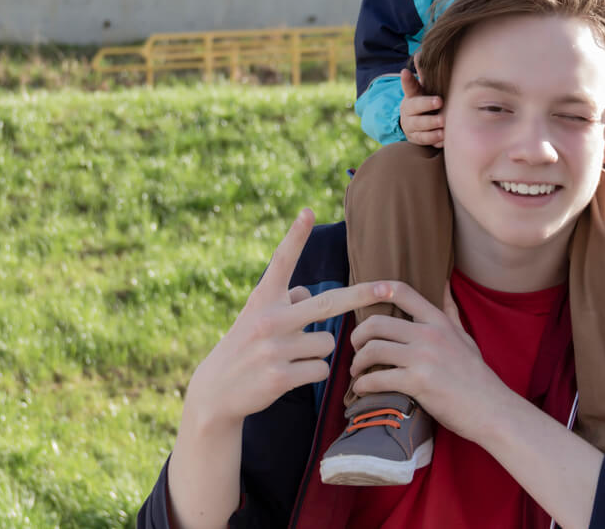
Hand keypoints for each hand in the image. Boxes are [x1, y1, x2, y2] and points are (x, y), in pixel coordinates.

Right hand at [180, 209, 394, 431]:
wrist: (215, 392)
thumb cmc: (245, 347)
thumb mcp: (257, 316)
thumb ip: (285, 301)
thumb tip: (311, 294)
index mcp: (263, 299)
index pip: (281, 262)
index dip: (295, 236)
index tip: (308, 211)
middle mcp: (269, 318)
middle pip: (329, 304)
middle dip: (363, 295)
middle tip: (389, 288)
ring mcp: (274, 347)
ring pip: (327, 342)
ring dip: (318, 351)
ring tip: (291, 358)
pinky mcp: (280, 376)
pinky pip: (321, 369)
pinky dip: (313, 373)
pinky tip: (290, 376)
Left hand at [350, 281, 510, 442]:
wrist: (491, 409)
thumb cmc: (476, 375)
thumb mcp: (465, 336)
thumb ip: (450, 312)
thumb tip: (444, 285)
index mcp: (439, 321)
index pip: (402, 292)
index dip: (377, 289)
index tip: (363, 297)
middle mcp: (430, 334)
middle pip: (376, 323)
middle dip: (358, 336)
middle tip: (356, 349)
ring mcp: (423, 358)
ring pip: (373, 349)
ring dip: (357, 362)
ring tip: (358, 371)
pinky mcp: (418, 382)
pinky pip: (378, 378)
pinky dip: (363, 385)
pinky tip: (363, 389)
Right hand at [398, 67, 443, 147]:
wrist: (414, 123)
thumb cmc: (423, 101)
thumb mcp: (422, 88)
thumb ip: (422, 74)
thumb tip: (420, 54)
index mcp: (411, 98)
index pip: (408, 88)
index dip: (407, 80)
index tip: (406, 72)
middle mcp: (408, 113)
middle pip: (416, 112)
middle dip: (428, 110)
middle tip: (441, 107)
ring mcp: (412, 128)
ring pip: (420, 131)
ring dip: (432, 129)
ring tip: (444, 126)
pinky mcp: (417, 140)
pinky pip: (426, 143)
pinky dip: (435, 141)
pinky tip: (444, 139)